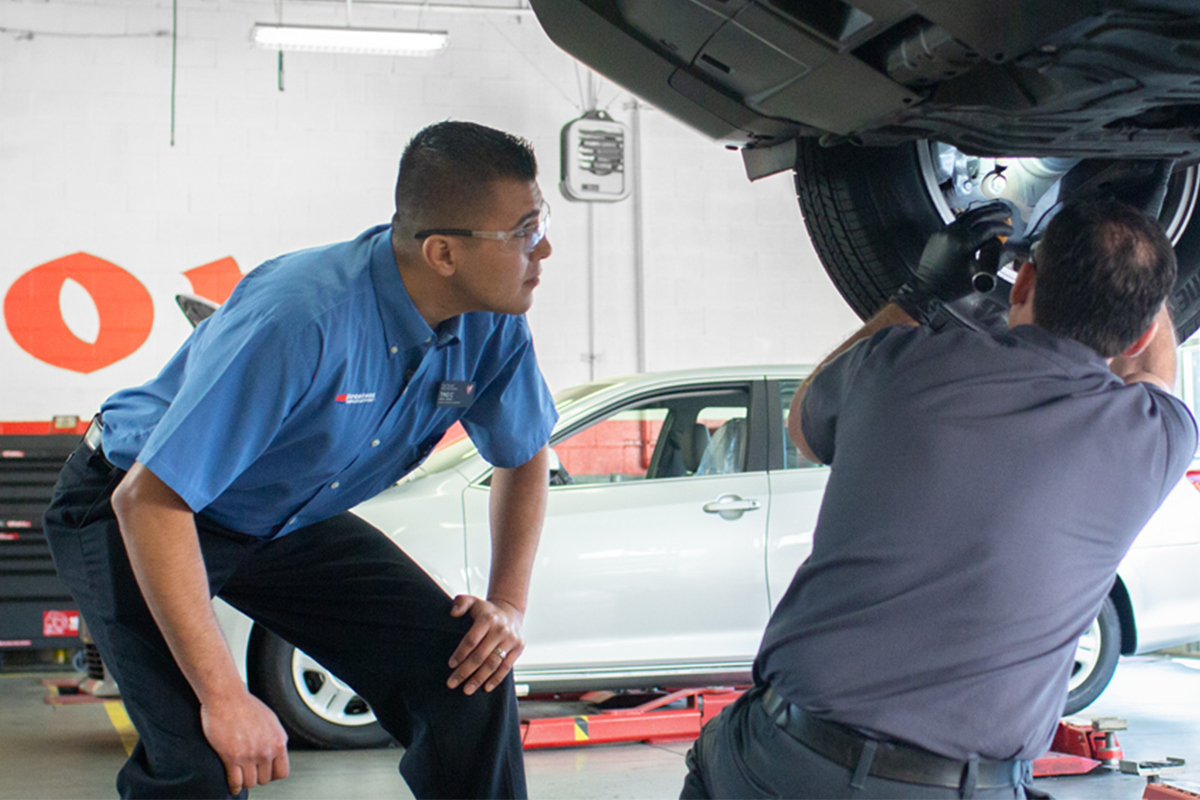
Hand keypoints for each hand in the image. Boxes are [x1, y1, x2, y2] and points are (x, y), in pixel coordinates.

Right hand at [200, 691, 289, 794]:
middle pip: (265, 779)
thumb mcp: (270, 721)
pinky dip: (233, 786)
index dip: (272, 775)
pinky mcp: (231, 757)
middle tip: (249, 772)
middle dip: (257, 777)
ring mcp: (250, 755)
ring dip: (244, 781)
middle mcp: (267, 750)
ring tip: (240, 776)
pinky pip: (235, 782)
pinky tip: (232, 782)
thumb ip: (274, 739)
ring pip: (250, 783)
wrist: (227, 697)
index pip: (282, 772)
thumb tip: (275, 751)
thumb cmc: (245, 705)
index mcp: (278, 741)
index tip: (265, 773)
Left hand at [447, 595, 524, 694]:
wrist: (510, 611)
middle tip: (452, 683)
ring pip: (493, 664)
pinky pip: (506, 667)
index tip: (450, 665)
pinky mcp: (518, 648)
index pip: (471, 640)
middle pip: (480, 655)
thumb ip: (460, 603)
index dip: (460, 654)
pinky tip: (485, 688)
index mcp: (487, 618)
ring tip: (467, 690)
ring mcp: (511, 639)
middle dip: (465, 671)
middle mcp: (501, 629)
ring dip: (479, 679)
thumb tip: (453, 613)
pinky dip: (496, 679)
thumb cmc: (486, 610)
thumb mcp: (472, 601)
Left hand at [894, 202, 1012, 323]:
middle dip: (995, 213)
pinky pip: (958, 221)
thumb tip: (1012, 251)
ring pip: (967, 215)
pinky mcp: (939, 233)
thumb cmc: (952, 286)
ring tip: (996, 210)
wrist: (926, 288)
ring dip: (983, 212)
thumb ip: (998, 261)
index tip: (1010, 231)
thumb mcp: (979, 275)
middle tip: (1008, 213)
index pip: (988, 228)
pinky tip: (978, 219)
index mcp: (964, 243)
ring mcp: (944, 231)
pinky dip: (971, 218)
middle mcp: (953, 233)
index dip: (1002, 228)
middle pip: (978, 216)